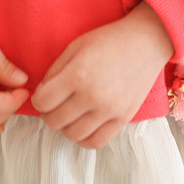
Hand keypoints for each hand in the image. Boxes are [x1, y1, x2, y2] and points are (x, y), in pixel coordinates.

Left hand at [30, 4, 174, 149]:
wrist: (145, 42)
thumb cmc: (108, 40)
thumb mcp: (75, 46)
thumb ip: (54, 71)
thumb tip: (40, 94)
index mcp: (78, 74)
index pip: (42, 102)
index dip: (38, 99)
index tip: (43, 94)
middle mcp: (93, 96)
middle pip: (55, 121)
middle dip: (48, 113)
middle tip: (54, 104)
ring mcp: (109, 110)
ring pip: (72, 135)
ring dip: (66, 126)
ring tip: (70, 113)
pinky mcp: (123, 119)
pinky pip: (96, 142)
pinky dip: (85, 138)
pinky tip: (84, 124)